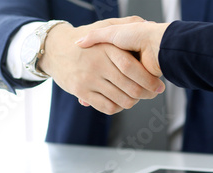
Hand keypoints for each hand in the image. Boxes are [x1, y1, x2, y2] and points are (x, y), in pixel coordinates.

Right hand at [40, 17, 165, 114]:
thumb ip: (125, 23)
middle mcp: (98, 64)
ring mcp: (89, 79)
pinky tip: (119, 103)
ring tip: (136, 98)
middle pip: (130, 87)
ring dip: (132, 102)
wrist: (54, 49)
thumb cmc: (84, 38)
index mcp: (107, 48)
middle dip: (146, 94)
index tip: (158, 85)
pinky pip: (106, 107)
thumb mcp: (103, 26)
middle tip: (152, 94)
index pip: (132, 67)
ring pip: (120, 99)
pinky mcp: (81, 91)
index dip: (148, 80)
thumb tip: (147, 23)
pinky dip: (117, 108)